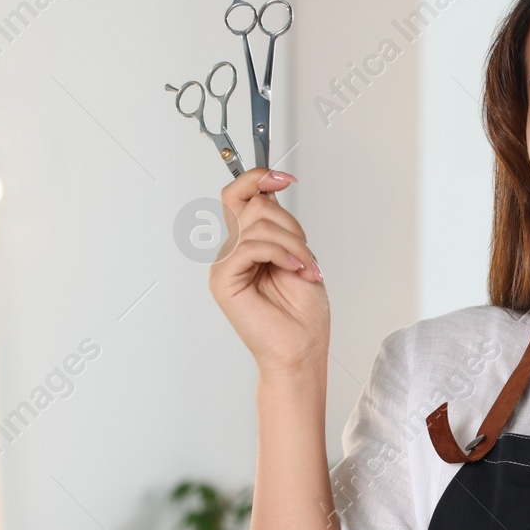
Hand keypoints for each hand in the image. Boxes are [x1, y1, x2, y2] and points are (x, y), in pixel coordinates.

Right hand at [208, 167, 328, 375]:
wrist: (301, 352)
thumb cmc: (302, 315)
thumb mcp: (298, 256)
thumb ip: (279, 227)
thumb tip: (271, 194)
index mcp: (249, 246)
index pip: (239, 196)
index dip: (258, 178)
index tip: (284, 177)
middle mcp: (233, 252)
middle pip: (254, 204)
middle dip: (290, 224)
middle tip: (305, 254)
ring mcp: (226, 266)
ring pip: (258, 223)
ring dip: (293, 243)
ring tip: (305, 269)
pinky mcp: (224, 280)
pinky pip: (251, 246)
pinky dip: (281, 253)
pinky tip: (294, 270)